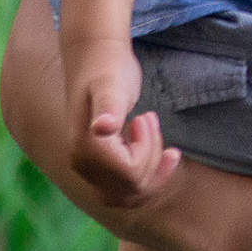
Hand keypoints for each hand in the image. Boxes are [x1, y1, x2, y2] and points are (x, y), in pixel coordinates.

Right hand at [67, 42, 178, 208]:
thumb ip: (109, 108)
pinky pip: (127, 188)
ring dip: (152, 166)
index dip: (147, 149)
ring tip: (151, 127)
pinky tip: (168, 154)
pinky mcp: (101, 163)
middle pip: (133, 189)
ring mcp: (90, 167)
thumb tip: (103, 129)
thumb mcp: (114, 86)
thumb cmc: (108, 68)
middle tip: (148, 119)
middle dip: (151, 157)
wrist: (96, 57)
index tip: (145, 117)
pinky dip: (150, 176)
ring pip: (131, 193)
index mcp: (86, 151)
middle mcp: (83, 165)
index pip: (131, 174)